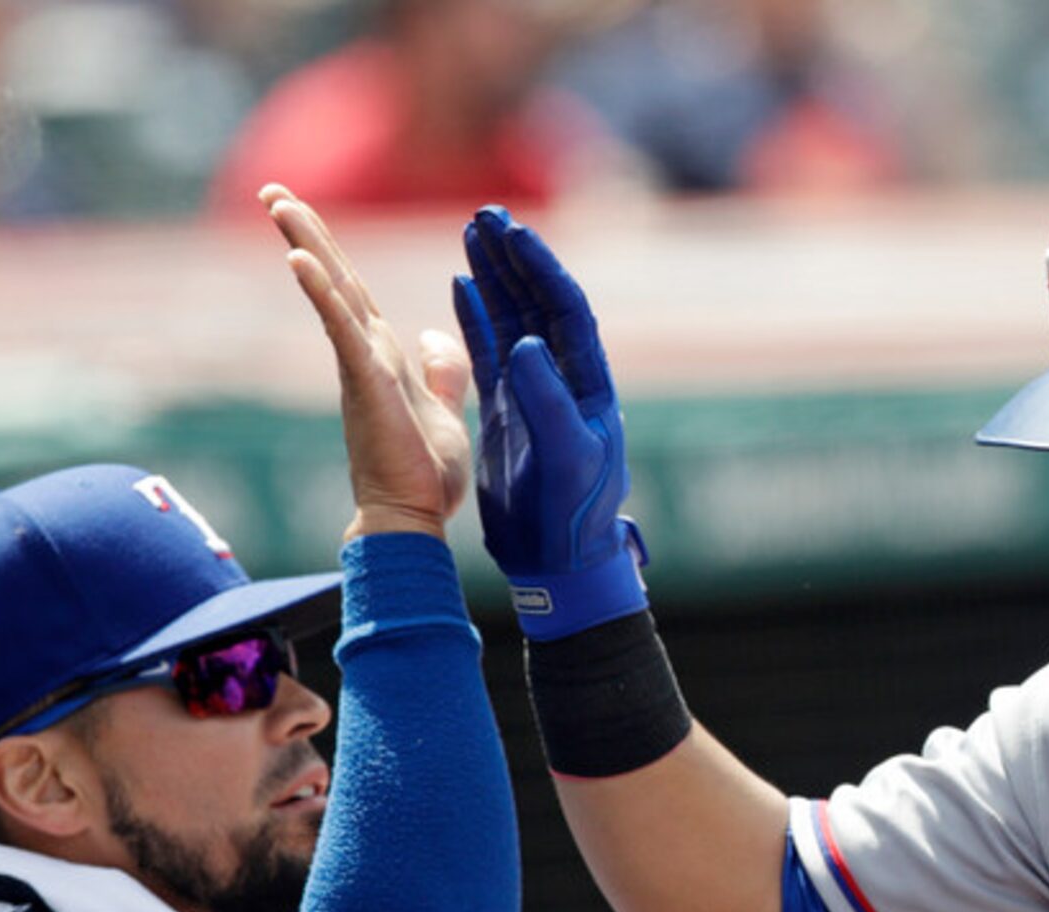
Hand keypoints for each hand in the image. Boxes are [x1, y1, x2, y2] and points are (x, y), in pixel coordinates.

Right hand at [265, 185, 472, 541]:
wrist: (414, 521)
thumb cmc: (425, 477)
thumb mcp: (444, 411)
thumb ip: (441, 373)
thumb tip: (438, 337)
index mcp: (385, 357)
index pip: (356, 292)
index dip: (333, 252)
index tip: (305, 213)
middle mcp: (366, 355)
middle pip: (335, 279)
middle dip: (306, 232)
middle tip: (272, 188)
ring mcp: (361, 368)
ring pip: (331, 294)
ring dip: (306, 246)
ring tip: (277, 201)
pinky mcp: (366, 384)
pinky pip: (341, 330)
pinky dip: (322, 295)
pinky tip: (299, 261)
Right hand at [453, 204, 645, 636]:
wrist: (561, 558)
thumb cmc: (573, 515)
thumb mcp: (566, 458)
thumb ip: (548, 401)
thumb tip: (530, 344)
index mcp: (588, 385)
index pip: (566, 311)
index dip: (541, 269)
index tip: (514, 232)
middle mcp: (566, 380)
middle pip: (540, 303)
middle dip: (515, 258)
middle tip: (487, 214)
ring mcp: (538, 392)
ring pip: (516, 319)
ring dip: (496, 276)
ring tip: (472, 233)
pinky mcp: (512, 408)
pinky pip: (492, 348)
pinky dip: (477, 315)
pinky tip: (460, 286)